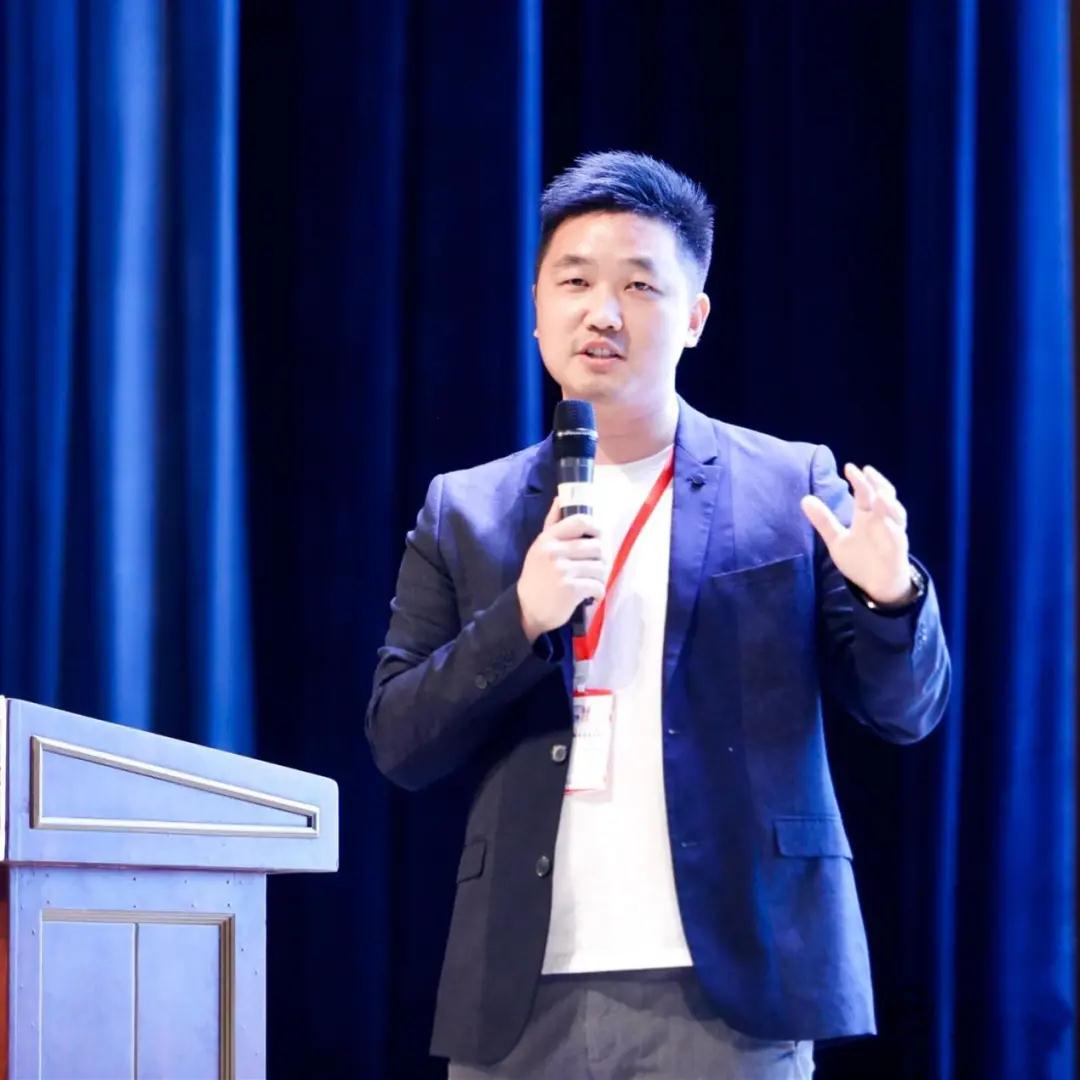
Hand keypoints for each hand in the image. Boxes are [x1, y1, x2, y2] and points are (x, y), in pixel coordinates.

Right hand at [517, 499, 605, 642]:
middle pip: (597, 546)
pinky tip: (593, 595)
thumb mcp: (540, 547)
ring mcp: (563, 571)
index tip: (599, 537)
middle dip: (603, 558)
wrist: (526, 610)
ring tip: (594, 581)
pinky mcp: (571, 590)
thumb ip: (552, 523)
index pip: (580, 521)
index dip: (597, 527)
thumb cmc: (537, 576)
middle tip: (599, 566)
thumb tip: (561, 498)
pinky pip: (598, 586)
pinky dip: (599, 592)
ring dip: (601, 576)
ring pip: (600, 567)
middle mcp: (554, 552)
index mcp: (548, 538)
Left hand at [800, 463, 913, 605]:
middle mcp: (881, 520)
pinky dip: (893, 530)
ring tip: (880, 494)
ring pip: (896, 513)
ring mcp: (893, 533)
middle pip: (884, 496)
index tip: (849, 467)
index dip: (858, 480)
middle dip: (877, 484)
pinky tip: (886, 523)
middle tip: (867, 472)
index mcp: (866, 516)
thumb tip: (805, 499)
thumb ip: (823, 521)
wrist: (876, 584)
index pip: (864, 493)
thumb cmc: (860, 558)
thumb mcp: (836, 539)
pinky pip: (898, 538)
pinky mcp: (898, 549)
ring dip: (889, 504)